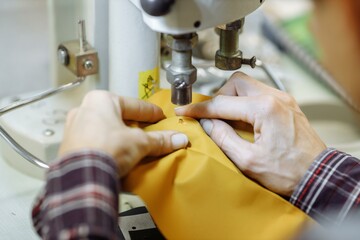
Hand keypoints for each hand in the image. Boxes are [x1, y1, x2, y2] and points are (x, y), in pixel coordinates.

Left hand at [59, 90, 187, 176]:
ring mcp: (74, 129)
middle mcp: (84, 110)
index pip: (135, 105)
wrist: (82, 177)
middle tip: (149, 131)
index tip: (161, 117)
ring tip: (134, 146)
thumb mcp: (139, 143)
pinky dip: (108, 146)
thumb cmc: (107, 149)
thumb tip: (178, 139)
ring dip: (120, 136)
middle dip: (134, 125)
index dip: (151, 112)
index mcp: (101, 100)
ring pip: (105, 129)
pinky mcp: (70, 147)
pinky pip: (95, 142)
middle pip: (118, 116)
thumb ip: (159, 140)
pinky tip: (117, 155)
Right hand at [175, 72, 325, 195]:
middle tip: (212, 116)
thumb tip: (208, 123)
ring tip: (226, 119)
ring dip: (232, 98)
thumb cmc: (288, 172)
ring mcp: (283, 99)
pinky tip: (243, 119)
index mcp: (264, 109)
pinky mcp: (287, 105)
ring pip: (248, 85)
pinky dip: (246, 102)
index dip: (199, 109)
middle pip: (235, 83)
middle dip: (219, 97)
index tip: (184, 111)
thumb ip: (223, 137)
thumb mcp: (248, 160)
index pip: (222, 103)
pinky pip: (260, 94)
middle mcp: (275, 97)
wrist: (318, 176)